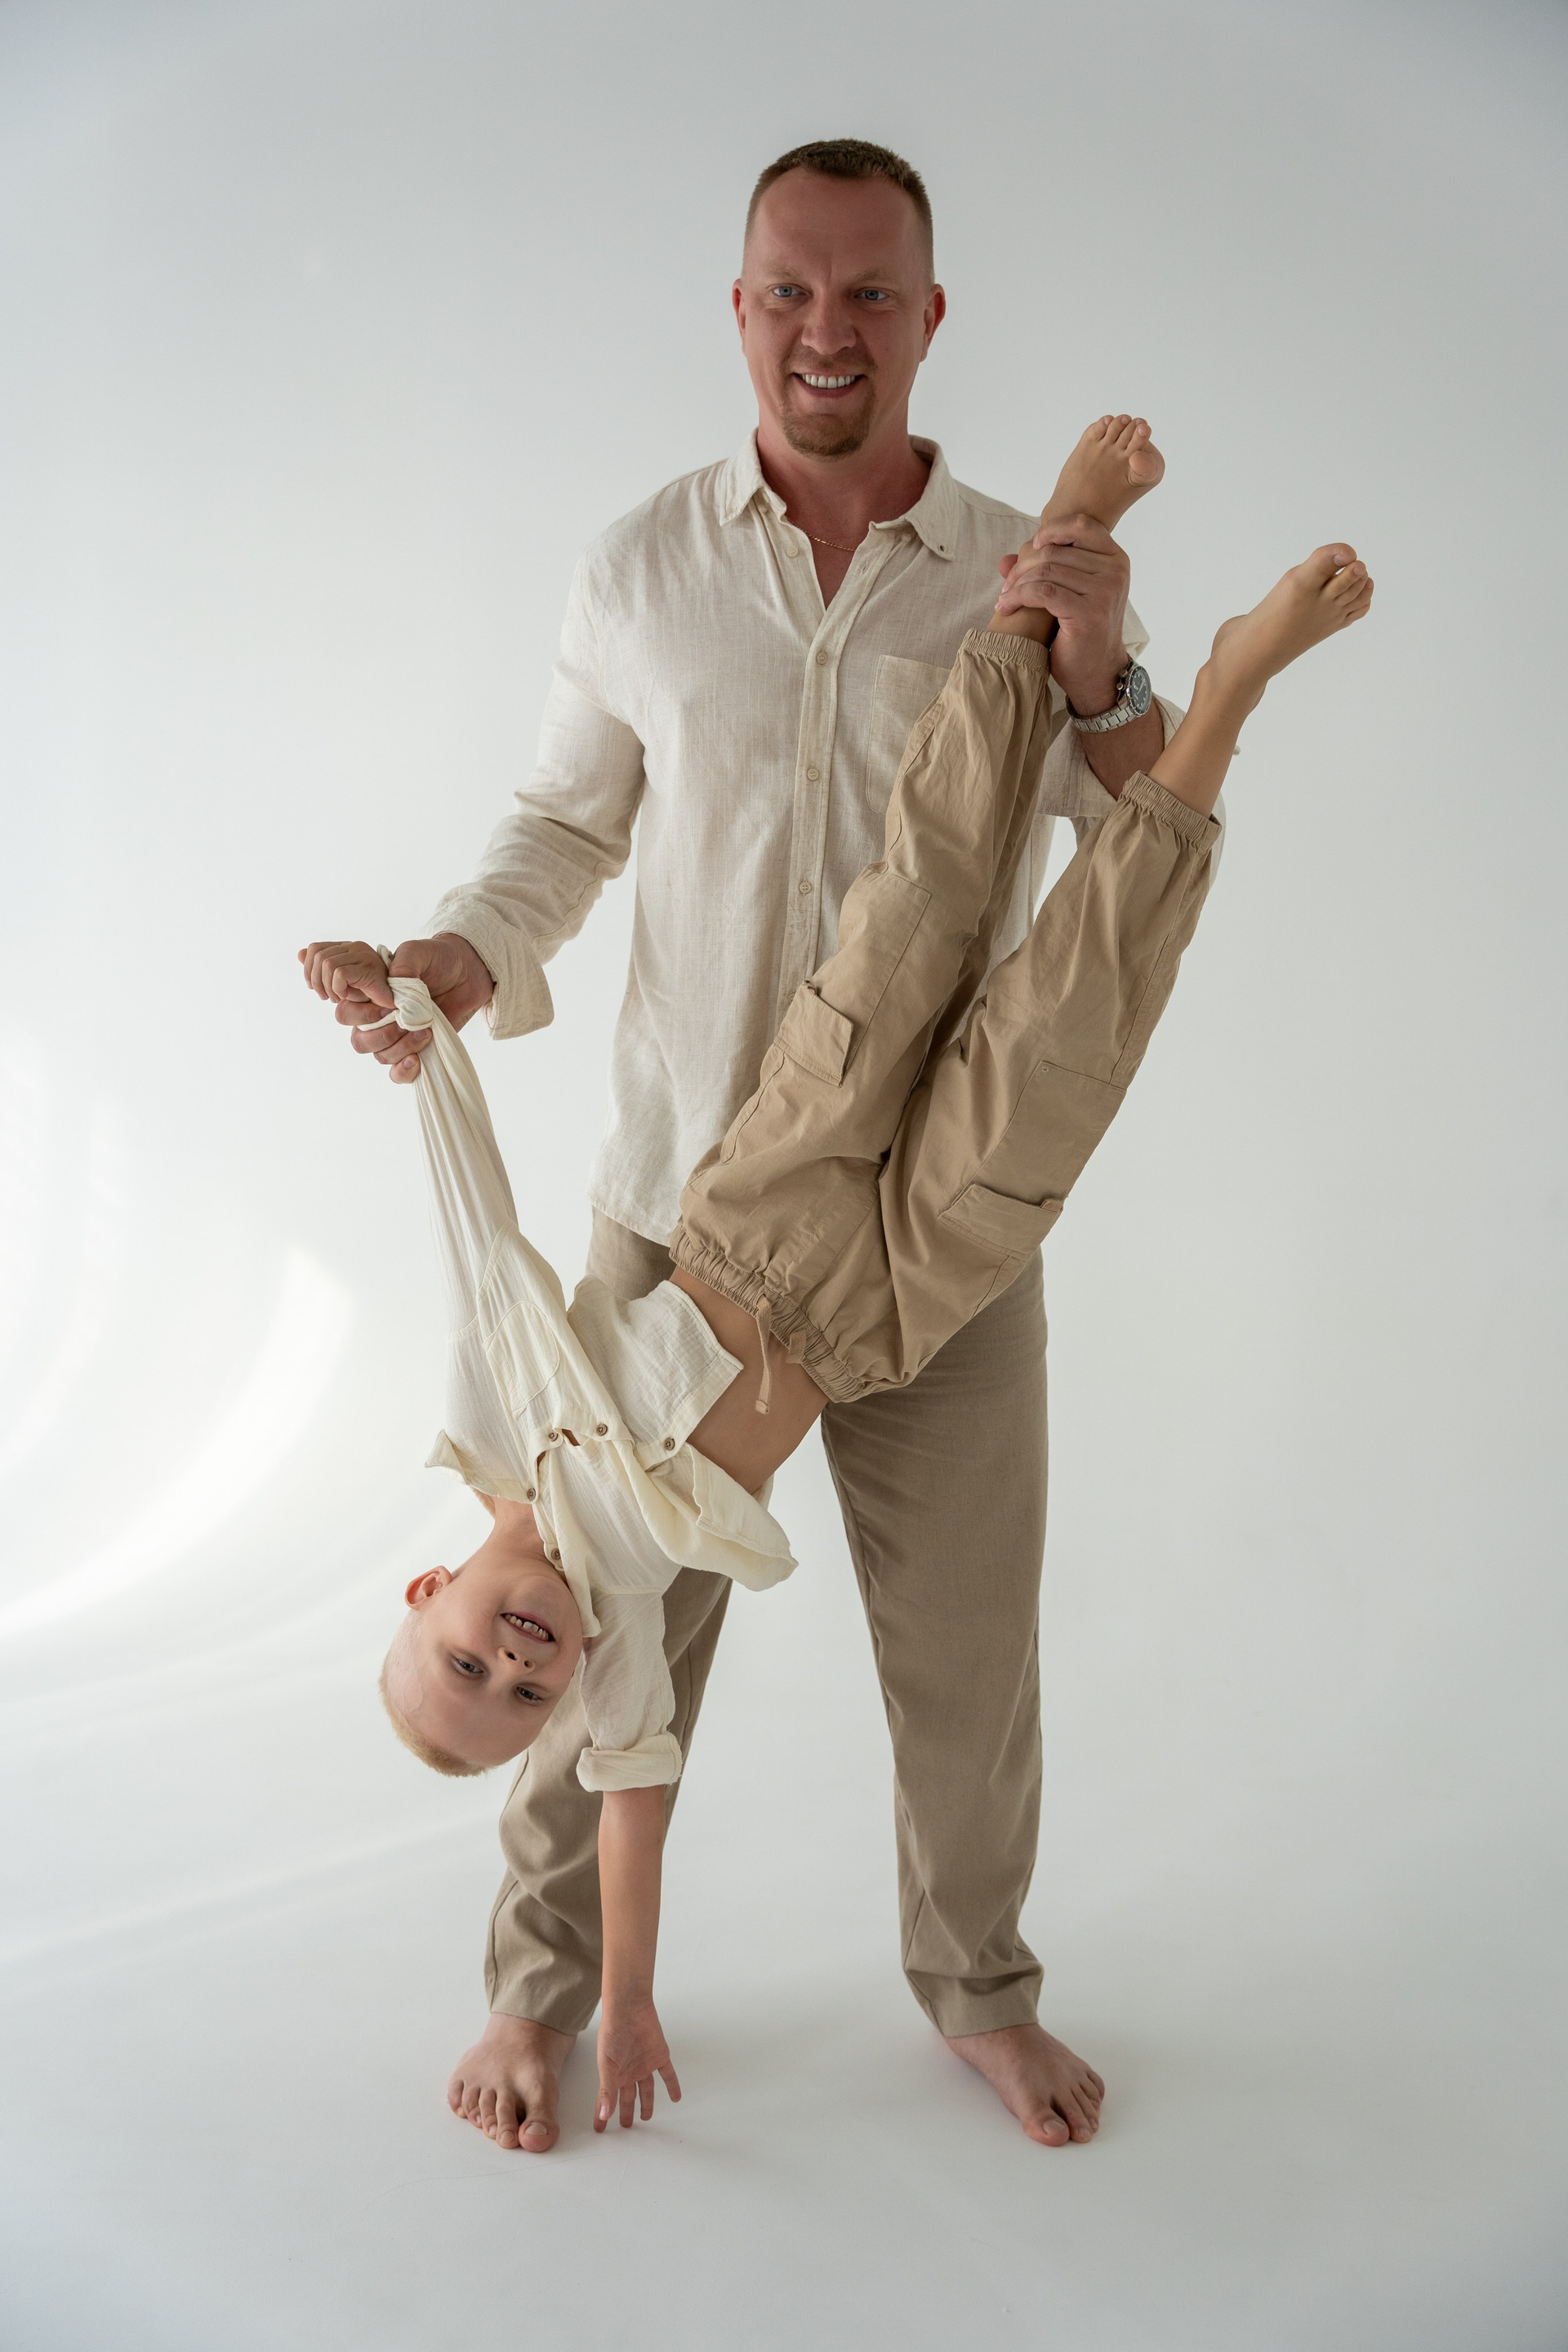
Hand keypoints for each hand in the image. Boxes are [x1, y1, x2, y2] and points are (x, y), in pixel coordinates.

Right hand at [296, 931, 494, 1082]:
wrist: (468, 972)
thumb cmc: (438, 959)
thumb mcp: (418, 952)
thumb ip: (401, 964)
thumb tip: (392, 986)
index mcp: (369, 996)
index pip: (346, 1013)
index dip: (362, 1014)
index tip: (390, 1006)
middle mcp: (377, 1018)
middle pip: (359, 1040)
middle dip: (382, 1034)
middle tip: (406, 1021)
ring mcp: (396, 1036)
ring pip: (380, 1056)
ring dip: (401, 1048)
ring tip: (425, 1031)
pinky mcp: (414, 1050)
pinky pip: (397, 1073)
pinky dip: (403, 1071)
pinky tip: (416, 1060)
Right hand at [594, 1998, 681, 2131]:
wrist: (630, 2009)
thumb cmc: (613, 2033)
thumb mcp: (606, 2065)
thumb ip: (607, 2090)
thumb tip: (604, 2115)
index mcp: (613, 2075)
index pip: (606, 2101)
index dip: (602, 2116)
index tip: (600, 2129)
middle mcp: (629, 2072)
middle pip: (628, 2097)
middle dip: (626, 2112)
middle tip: (626, 2127)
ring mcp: (644, 2065)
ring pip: (647, 2089)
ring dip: (647, 2103)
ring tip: (646, 2117)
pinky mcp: (659, 2056)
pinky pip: (668, 2075)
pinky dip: (673, 2086)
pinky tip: (677, 2097)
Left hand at [996, 511, 1132, 716]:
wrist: (1096, 673)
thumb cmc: (1080, 632)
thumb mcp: (1069, 594)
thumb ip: (1045, 571)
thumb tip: (1005, 558)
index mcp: (1116, 559)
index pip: (1081, 525)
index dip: (1051, 530)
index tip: (1031, 547)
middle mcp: (1115, 571)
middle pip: (1055, 550)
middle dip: (1024, 566)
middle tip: (1007, 584)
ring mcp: (1104, 591)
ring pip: (1046, 570)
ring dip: (1017, 584)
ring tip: (1005, 598)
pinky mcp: (1087, 612)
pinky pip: (1042, 592)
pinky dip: (1018, 597)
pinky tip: (1006, 607)